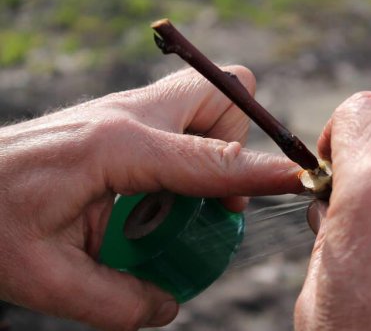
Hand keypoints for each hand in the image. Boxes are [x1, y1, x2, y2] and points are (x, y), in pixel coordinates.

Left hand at [0, 66, 300, 329]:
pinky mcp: (120, 118)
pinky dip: (187, 152)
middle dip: (235, 142)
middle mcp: (128, 116)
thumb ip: (116, 301)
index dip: (262, 172)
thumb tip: (168, 304)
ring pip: (205, 99)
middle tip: (212, 198)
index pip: (213, 158)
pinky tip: (151, 192)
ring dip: (213, 146)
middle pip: (223, 93)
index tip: (299, 177)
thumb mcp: (43, 278)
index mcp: (116, 147)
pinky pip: (181, 121)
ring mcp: (124, 111)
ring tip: (179, 199)